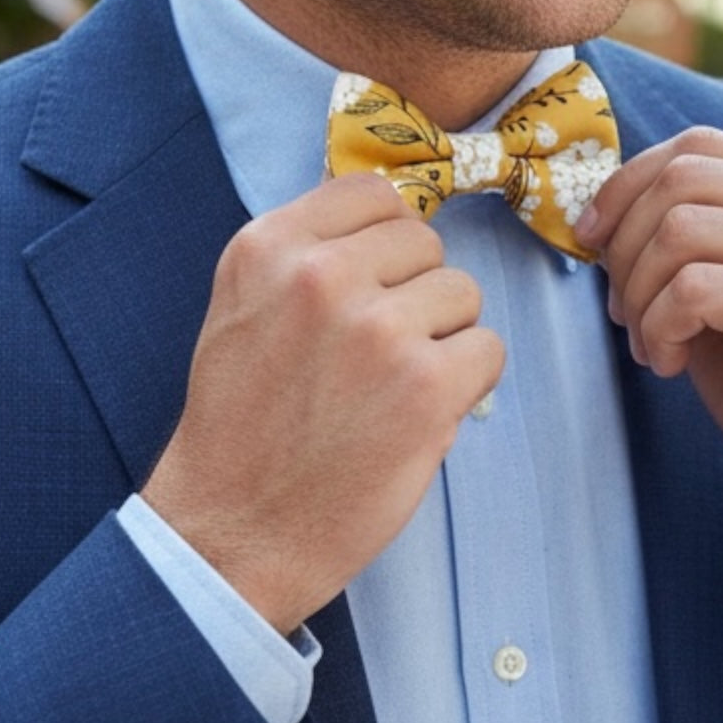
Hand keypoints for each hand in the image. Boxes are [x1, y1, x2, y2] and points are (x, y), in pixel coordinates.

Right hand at [142, 173, 503, 634]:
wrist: (234, 528)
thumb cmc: (243, 423)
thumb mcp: (245, 308)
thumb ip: (307, 254)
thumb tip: (391, 219)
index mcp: (269, 246)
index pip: (374, 194)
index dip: (387, 241)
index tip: (376, 282)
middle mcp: (321, 275)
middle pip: (425, 242)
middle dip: (415, 292)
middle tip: (377, 352)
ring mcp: (377, 328)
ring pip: (463, 292)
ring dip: (443, 338)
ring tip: (392, 387)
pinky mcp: (426, 385)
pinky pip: (488, 348)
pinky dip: (467, 383)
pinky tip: (418, 415)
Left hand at [576, 127, 722, 579]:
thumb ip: (684, 236)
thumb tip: (598, 209)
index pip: (698, 144)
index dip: (627, 185)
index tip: (591, 239)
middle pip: (682, 179)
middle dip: (625, 246)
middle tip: (622, 311)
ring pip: (680, 231)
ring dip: (639, 294)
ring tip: (650, 343)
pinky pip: (693, 290)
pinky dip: (659, 330)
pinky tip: (671, 364)